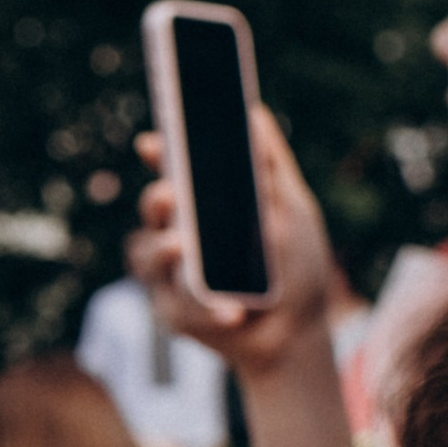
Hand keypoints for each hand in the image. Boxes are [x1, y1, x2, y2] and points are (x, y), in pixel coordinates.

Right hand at [134, 110, 330, 388]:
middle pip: (154, 209)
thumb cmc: (296, 268)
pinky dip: (206, 309)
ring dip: (164, 252)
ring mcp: (172, 275)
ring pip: (147, 255)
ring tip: (182, 247)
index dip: (160, 154)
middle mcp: (181, 234)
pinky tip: (232, 313)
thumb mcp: (293, 211)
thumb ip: (271, 167)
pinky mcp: (175, 312)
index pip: (174, 171)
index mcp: (205, 205)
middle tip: (171, 195)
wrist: (301, 332)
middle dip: (158, 201)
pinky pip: (177, 305)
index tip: (154, 143)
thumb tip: (254, 114)